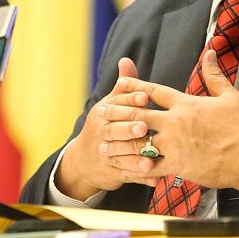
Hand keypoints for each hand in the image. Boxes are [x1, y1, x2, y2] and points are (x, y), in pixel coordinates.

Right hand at [54, 57, 149, 199]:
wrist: (84, 160)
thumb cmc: (106, 125)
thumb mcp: (111, 104)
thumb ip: (124, 86)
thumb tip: (126, 60)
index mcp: (103, 113)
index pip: (116, 105)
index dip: (129, 101)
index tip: (144, 97)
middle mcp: (101, 132)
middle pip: (115, 130)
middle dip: (129, 129)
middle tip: (144, 127)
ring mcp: (104, 154)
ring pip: (120, 155)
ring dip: (136, 157)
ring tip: (151, 158)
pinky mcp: (110, 172)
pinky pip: (126, 174)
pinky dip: (140, 177)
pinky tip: (154, 177)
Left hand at [100, 49, 238, 190]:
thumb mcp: (229, 96)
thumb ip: (214, 75)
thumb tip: (210, 52)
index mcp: (185, 103)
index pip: (153, 91)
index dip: (134, 86)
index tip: (119, 84)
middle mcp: (175, 122)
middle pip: (138, 115)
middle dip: (118, 114)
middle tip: (101, 113)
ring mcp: (174, 145)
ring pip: (139, 142)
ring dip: (120, 143)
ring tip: (105, 143)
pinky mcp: (177, 165)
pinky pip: (151, 167)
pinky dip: (136, 167)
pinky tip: (124, 168)